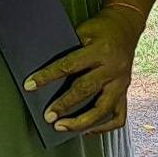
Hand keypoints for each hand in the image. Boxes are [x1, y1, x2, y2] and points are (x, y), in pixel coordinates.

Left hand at [24, 6, 143, 133]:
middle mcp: (113, 68)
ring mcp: (122, 83)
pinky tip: (87, 130)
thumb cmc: (100, 28)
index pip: (69, 65)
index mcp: (100, 50)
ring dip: (82, 122)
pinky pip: (118, 116)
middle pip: (87, 90)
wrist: (127, 26)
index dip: (48, 76)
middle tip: (48, 117)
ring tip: (62, 127)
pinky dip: (102, 127)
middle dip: (65, 105)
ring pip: (104, 109)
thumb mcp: (83, 31)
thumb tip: (46, 73)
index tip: (30, 85)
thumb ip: (69, 50)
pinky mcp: (126, 91)